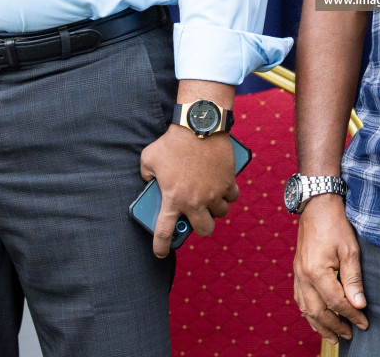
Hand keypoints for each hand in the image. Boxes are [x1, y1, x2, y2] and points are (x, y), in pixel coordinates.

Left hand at [139, 126, 238, 257]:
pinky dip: (228, 193)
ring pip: (220, 213)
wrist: (199, 125)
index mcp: (173, 199)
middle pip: (204, 230)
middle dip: (201, 227)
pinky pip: (232, 196)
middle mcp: (195, 201)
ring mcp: (214, 193)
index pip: (165, 232)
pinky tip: (223, 186)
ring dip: (215, 209)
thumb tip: (150, 180)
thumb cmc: (172, 142)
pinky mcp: (228, 181)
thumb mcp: (149, 158)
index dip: (162, 246)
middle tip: (198, 218)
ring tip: (210, 199)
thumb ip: (146, 174)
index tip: (161, 253)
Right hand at [293, 194, 367, 342]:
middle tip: (350, 335)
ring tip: (334, 337)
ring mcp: (297, 274)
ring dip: (319, 325)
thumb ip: (353, 279)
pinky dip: (309, 313)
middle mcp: (303, 276)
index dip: (351, 315)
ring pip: (305, 309)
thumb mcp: (350, 249)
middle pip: (317, 311)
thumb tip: (359, 304)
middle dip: (335, 326)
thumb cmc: (335, 224)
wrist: (317, 205)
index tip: (364, 323)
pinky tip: (317, 318)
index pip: (336, 302)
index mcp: (316, 272)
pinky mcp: (297, 271)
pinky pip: (299, 299)